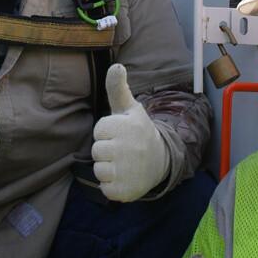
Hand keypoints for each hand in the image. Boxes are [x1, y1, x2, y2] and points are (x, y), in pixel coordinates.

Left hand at [92, 63, 169, 201]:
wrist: (161, 161)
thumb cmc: (137, 132)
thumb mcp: (129, 109)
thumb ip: (118, 89)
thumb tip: (116, 66)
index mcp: (127, 126)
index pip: (99, 131)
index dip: (107, 132)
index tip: (122, 133)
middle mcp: (128, 148)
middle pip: (97, 151)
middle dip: (107, 150)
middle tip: (124, 150)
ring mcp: (127, 171)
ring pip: (99, 170)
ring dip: (109, 168)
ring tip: (124, 163)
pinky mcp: (125, 191)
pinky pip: (105, 188)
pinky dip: (112, 185)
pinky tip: (126, 177)